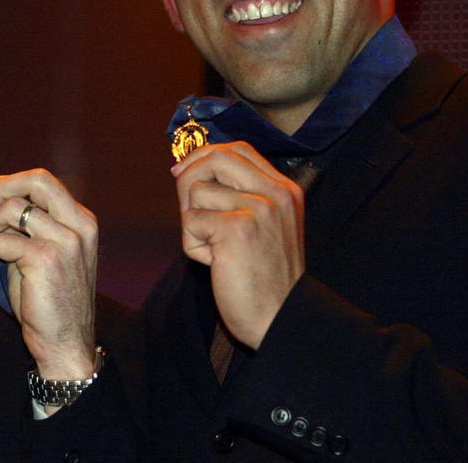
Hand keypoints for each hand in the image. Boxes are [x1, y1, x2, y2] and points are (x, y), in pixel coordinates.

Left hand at [0, 169, 98, 384]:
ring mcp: (65, 241)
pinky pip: (1, 242)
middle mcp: (78, 225)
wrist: (65, 344)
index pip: (42, 181)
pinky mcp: (46, 259)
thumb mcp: (34, 257)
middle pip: (36, 180)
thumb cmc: (47, 303)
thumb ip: (16, 230)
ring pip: (13, 208)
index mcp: (80, 221)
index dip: (7, 182)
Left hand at [172, 141, 304, 348]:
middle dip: (188, 178)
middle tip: (189, 210)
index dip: (204, 155)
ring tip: (216, 250)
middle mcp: (275, 193)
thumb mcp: (261, 226)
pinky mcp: (236, 228)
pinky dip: (193, 245)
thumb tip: (189, 169)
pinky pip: (190, 221)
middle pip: (215, 156)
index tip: (183, 171)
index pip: (238, 149)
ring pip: (196, 191)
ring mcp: (258, 208)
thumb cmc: (263, 278)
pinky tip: (215, 263)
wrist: (280, 319)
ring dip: (193, 224)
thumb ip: (238, 196)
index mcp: (284, 190)